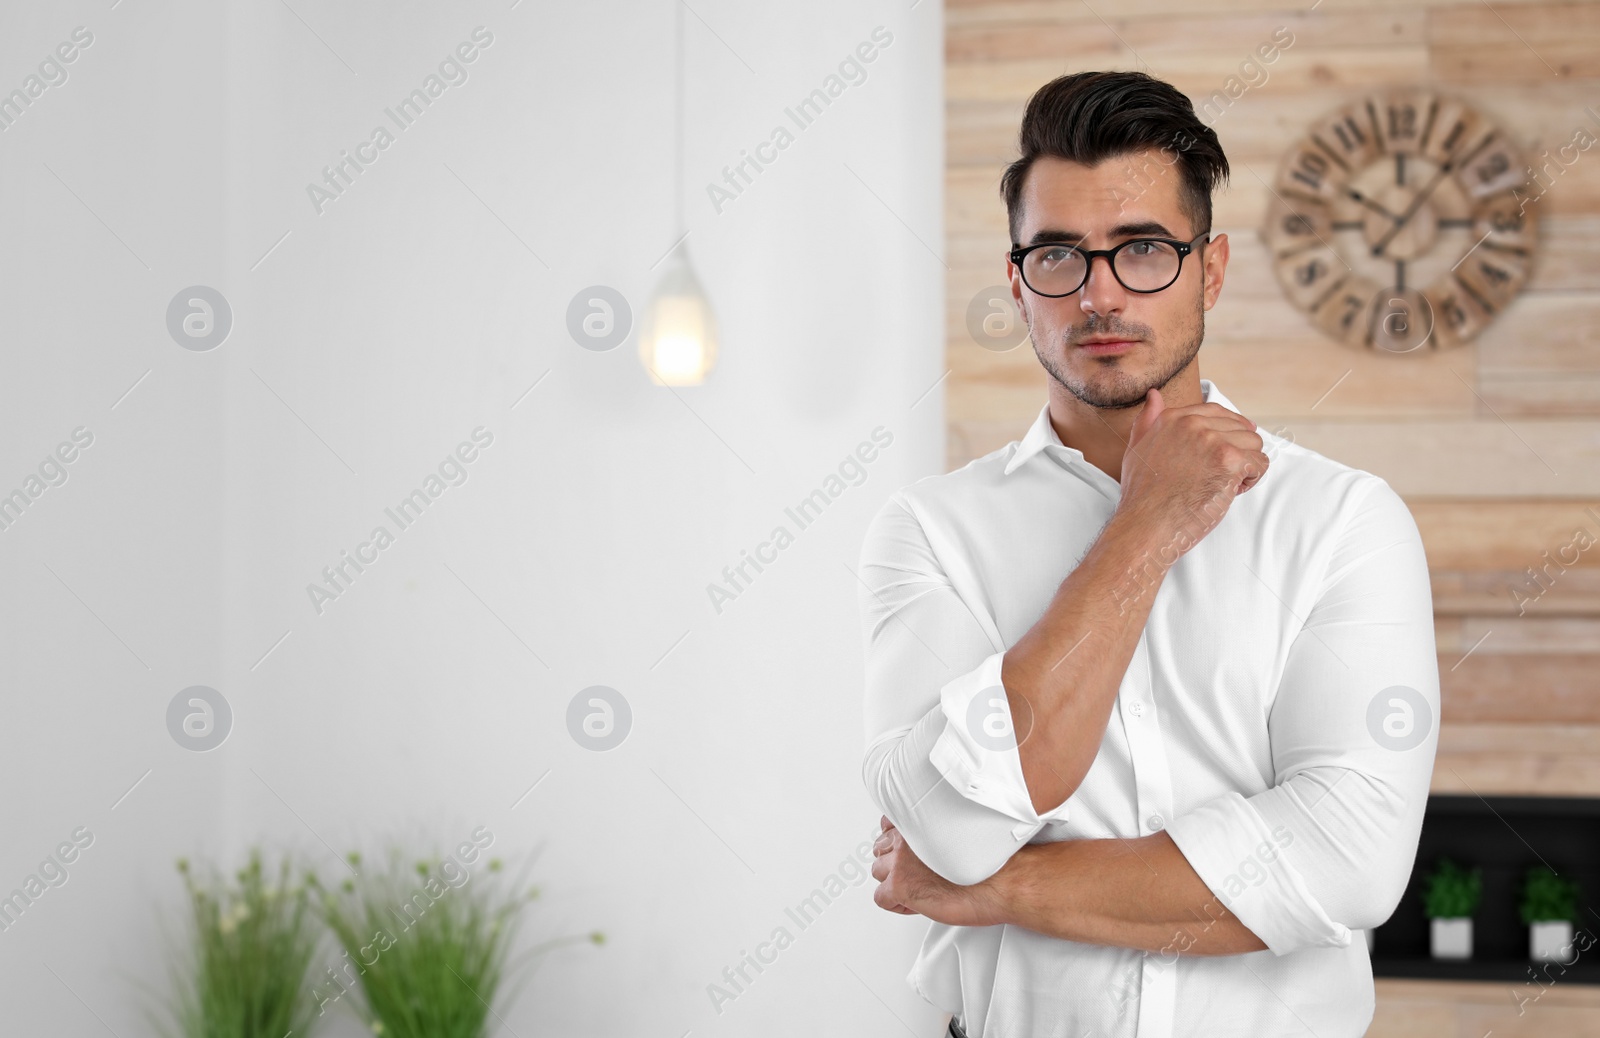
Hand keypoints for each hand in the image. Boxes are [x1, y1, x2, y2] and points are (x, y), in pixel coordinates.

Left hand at [870, 816, 1002, 926]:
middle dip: (896, 863)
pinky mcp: (900, 886)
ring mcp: (900, 861)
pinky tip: (918, 903)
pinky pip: (882, 898)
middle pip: (882, 850)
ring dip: (896, 882)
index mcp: (920, 819)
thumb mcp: (959, 831)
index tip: (911, 854)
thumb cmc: (991, 860)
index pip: (888, 826)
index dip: (900, 845)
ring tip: (922, 888)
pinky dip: (898, 904)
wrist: (1003, 881)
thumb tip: (925, 843)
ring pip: (879, 872)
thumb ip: (934, 832)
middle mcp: (906, 837)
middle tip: (919, 875)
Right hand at [1115, 388, 1267, 556]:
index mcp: (1173, 418)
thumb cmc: (1142, 494)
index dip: (1228, 431)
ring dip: (1246, 466)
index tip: (1229, 448)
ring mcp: (1213, 441)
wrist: (1147, 524)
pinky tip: (1230, 491)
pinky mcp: (1230, 461)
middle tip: (1218, 476)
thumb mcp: (1137, 449)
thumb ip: (1148, 420)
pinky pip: (1261, 464)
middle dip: (1236, 452)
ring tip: (1224, 484)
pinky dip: (1251, 481)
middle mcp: (1194, 424)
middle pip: (1240, 428)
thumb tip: (1155, 395)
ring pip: (1254, 445)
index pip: (1216, 411)